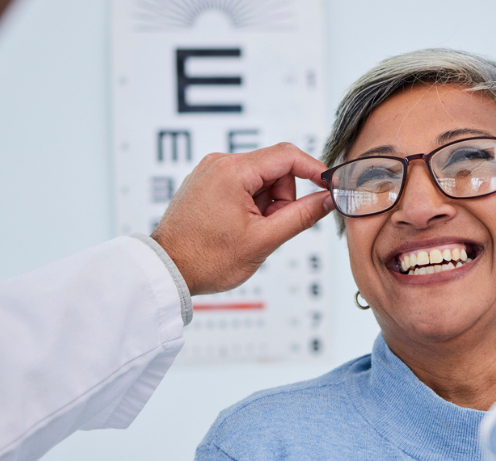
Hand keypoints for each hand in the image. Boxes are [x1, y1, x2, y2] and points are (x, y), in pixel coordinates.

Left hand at [151, 143, 333, 294]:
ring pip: (259, 179)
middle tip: (269, 228)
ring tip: (248, 231)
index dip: (314, 170)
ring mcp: (210, 172)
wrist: (167, 270)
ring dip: (266, 204)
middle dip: (282, 198)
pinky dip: (250, 204)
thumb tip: (327, 199)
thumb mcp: (263, 240)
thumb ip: (301, 216)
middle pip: (274, 169)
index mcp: (232, 171)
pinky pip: (242, 185)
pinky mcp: (206, 183)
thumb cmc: (206, 259)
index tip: (329, 186)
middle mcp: (219, 163)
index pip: (288, 156)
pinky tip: (238, 227)